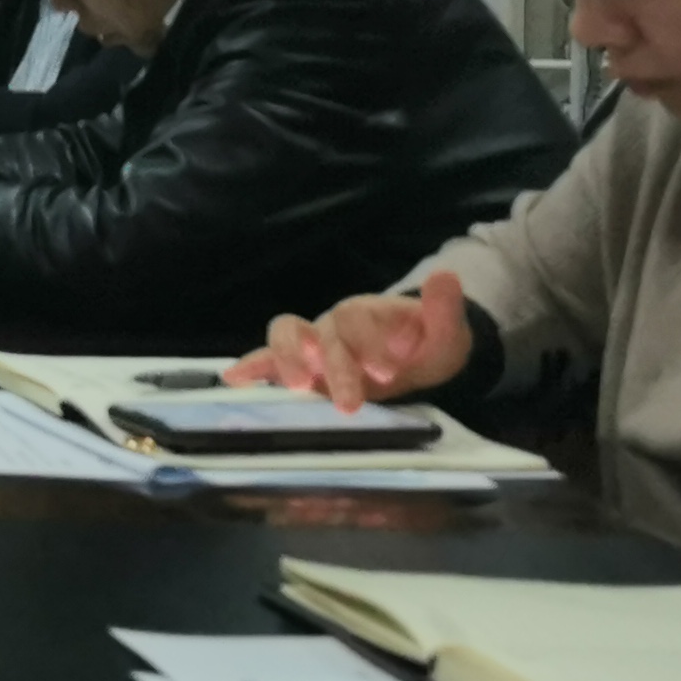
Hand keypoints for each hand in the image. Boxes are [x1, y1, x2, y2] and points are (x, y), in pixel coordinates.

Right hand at [230, 269, 473, 410]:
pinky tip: (234, 378)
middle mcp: (333, 324)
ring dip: (287, 359)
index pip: (354, 316)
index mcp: (365, 313)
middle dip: (332, 367)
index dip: (366, 341)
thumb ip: (444, 308)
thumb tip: (445, 276)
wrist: (417, 355)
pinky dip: (252, 367)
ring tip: (297, 387)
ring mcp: (313, 344)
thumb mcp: (446, 331)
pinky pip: (269, 360)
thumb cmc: (426, 344)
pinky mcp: (302, 368)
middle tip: (351, 404)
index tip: (388, 372)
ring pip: (285, 336)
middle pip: (319, 332)